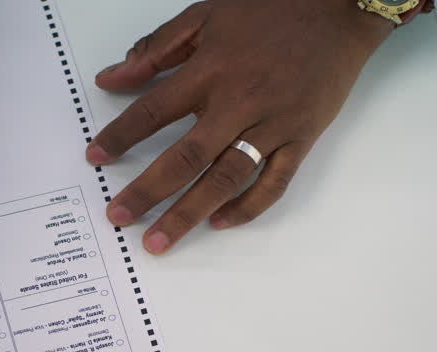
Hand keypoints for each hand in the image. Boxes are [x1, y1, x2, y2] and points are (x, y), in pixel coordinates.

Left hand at [87, 0, 393, 253]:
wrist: (341, 4)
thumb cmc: (272, 7)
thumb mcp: (207, 14)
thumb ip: (156, 49)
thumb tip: (111, 78)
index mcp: (211, 70)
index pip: (153, 111)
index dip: (120, 137)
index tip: (95, 159)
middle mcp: (238, 101)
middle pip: (185, 157)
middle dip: (148, 192)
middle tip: (119, 217)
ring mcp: (273, 124)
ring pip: (225, 179)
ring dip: (189, 214)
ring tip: (159, 241)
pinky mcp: (302, 137)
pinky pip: (274, 182)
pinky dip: (247, 207)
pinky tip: (218, 223)